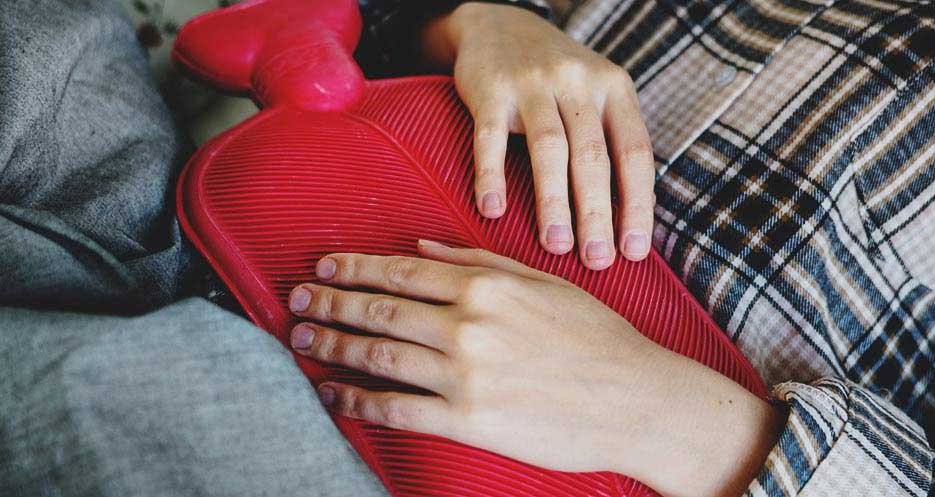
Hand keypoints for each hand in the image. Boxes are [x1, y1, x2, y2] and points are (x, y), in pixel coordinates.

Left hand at [286, 241, 781, 496]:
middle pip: (379, 310)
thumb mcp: (544, 283)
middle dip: (330, 304)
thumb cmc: (597, 340)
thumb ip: (480, 262)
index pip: (401, 272)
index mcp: (487, 285)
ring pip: (378, 355)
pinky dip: (355, 399)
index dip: (354, 269)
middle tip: (296, 302)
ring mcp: (465, 373)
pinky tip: (333, 393)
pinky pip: (395, 407)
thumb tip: (423, 250)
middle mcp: (469, 324)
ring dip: (333, 346)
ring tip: (303, 342)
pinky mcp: (468, 419)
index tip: (325, 268)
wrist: (637, 399)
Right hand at [421, 4, 655, 269]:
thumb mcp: (596, 95)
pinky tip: (493, 212)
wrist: (500, 24)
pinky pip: (490, 138)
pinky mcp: (490, 89)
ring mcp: (533, 84)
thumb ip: (612, 143)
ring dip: (553, 202)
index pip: (635, 153)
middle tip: (597, 261)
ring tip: (556, 246)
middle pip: (593, 156)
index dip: (638, 204)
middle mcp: (579, 83)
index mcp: (614, 89)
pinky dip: (491, 177)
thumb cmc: (556, 78)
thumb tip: (629, 223)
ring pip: (549, 149)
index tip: (635, 251)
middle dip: (597, 214)